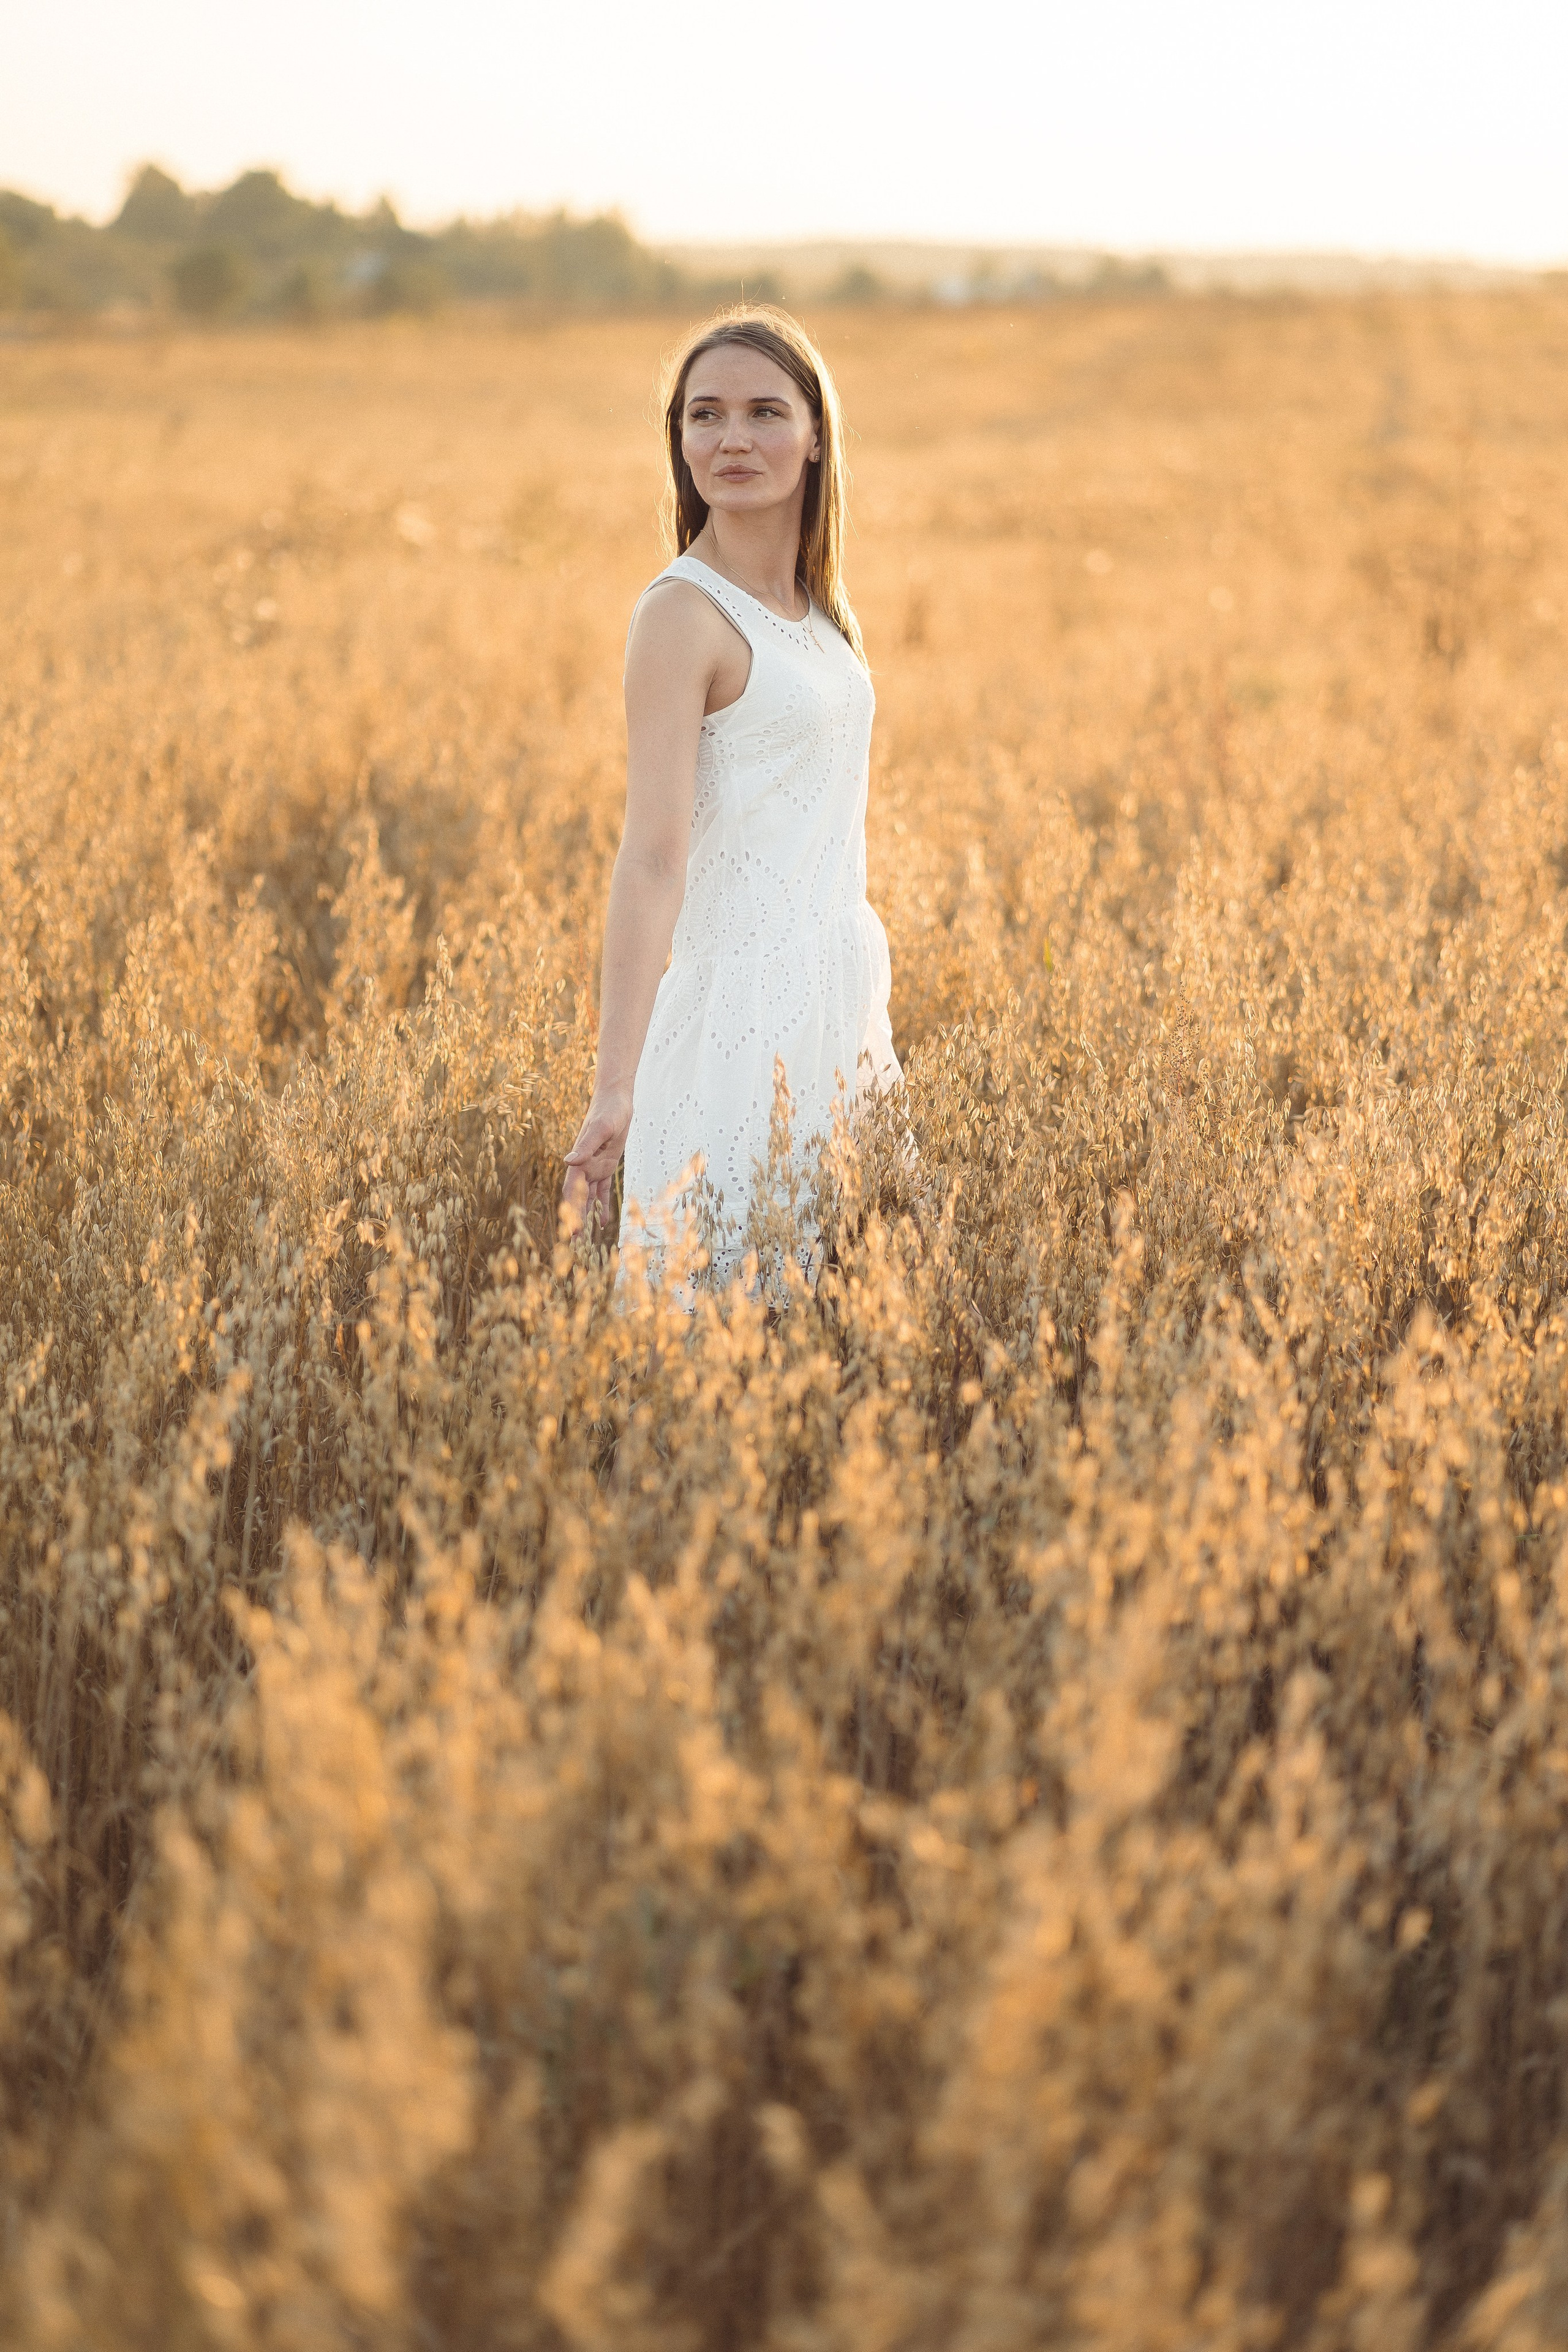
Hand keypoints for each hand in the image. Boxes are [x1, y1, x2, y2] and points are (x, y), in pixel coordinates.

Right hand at [562, 1085, 632, 1232]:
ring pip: (589, 1197)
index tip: (570, 1229)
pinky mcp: (606, 1165)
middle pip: (578, 1198)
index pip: (572, 1191)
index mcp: (579, 1160)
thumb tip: (568, 1162)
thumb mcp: (600, 1128)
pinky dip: (602, 1205)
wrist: (616, 1099)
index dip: (571, 1210)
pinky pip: (602, 1190)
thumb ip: (584, 1145)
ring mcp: (594, 1166)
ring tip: (586, 1239)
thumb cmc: (608, 1111)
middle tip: (576, 1244)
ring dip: (587, 1216)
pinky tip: (603, 1222)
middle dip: (576, 1220)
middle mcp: (583, 1166)